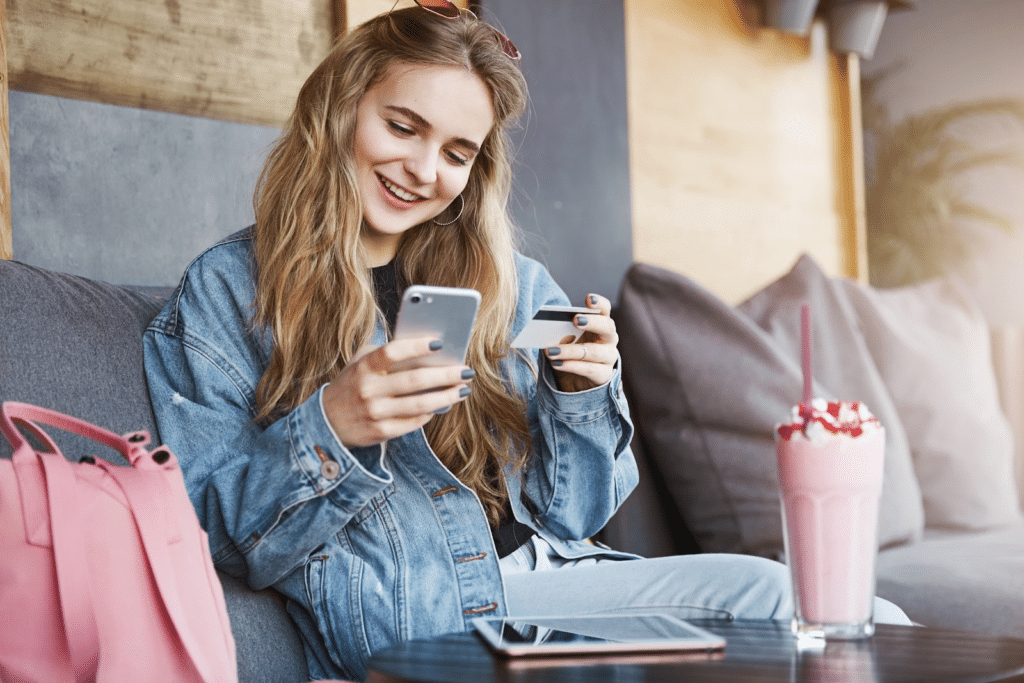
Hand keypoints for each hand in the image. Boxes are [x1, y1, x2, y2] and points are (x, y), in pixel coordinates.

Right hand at [322, 337, 472, 447]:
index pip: (392, 352)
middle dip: (445, 375)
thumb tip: (427, 349)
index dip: (417, 346)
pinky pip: (414, 422)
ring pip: (419, 404)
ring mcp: (375, 413)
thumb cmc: (353, 384)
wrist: (327, 421)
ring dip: (446, 396)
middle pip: (414, 380)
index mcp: (364, 367)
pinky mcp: (381, 432)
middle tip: (465, 371)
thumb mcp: (361, 363)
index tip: (440, 343)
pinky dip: (431, 413)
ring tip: (463, 389)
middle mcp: (368, 390)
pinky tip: (443, 405)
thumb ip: (387, 354)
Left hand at [544, 294, 617, 392]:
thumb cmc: (569, 354)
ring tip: (550, 351)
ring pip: (593, 351)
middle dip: (592, 322)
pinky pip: (588, 369)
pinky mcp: (604, 375)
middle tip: (574, 320)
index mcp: (600, 324)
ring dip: (570, 350)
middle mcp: (609, 339)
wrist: (574, 383)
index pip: (605, 310)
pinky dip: (571, 365)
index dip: (599, 303)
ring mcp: (609, 358)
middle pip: (607, 327)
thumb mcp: (564, 340)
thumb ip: (560, 332)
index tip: (588, 299)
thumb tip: (544, 327)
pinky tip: (556, 363)